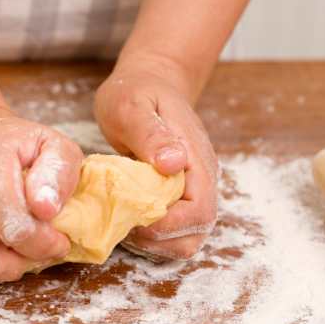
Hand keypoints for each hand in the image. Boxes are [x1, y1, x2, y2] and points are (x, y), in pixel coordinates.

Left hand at [94, 62, 217, 259]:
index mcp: (196, 160)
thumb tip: (174, 163)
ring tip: (124, 223)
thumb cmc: (137, 91)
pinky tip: (128, 218)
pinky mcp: (179, 196)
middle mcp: (201, 180)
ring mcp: (192, 189)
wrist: (148, 81)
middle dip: (160, 239)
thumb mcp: (133, 105)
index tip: (133, 217)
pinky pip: (173, 230)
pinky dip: (152, 236)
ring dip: (156, 242)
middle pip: (196, 232)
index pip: (199, 211)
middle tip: (124, 224)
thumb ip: (151, 133)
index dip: (168, 225)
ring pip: (186, 238)